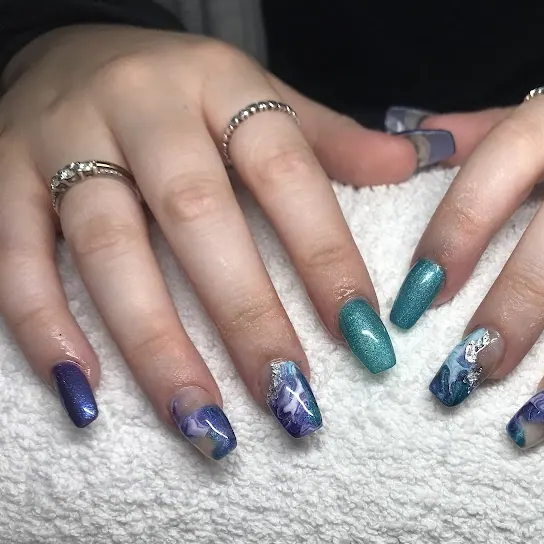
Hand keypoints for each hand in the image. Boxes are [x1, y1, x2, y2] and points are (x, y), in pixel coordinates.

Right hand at [0, 24, 439, 457]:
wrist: (65, 45)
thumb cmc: (183, 91)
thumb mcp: (260, 97)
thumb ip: (331, 138)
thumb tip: (421, 159)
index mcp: (223, 86)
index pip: (288, 173)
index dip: (327, 256)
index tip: (364, 338)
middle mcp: (144, 106)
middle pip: (198, 214)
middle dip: (247, 314)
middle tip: (288, 398)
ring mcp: (63, 138)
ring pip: (108, 244)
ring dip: (155, 340)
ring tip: (202, 418)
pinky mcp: (1, 174)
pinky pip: (14, 253)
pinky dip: (43, 324)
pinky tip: (84, 391)